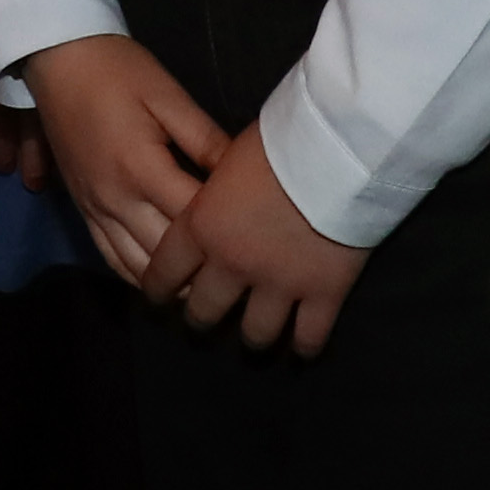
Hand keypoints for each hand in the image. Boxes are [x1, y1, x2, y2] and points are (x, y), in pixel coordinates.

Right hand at [19, 30, 227, 284]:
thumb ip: (206, 140)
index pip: (192, 219)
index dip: (226, 231)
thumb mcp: (169, 95)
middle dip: (204, 268)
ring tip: (207, 283)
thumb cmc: (118, 72)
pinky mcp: (82, 210)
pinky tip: (163, 277)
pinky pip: (110, 257)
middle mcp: (116, 200)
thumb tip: (243, 175)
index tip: (257, 234)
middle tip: (242, 271)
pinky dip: (138, 275)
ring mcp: (95, 209)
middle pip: (166, 254)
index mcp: (141, 169)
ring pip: (137, 267)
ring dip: (172, 282)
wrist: (58, 60)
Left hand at [133, 119, 366, 354]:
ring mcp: (278, 285)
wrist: (334, 152)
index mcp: (202, 227)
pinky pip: (308, 337)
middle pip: (204, 311)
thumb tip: (215, 192)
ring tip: (253, 339)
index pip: (164, 271)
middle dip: (200, 319)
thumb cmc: (278, 139)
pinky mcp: (322, 295)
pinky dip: (304, 347)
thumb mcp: (229, 156)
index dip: (156, 289)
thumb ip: (217, 188)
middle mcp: (232, 265)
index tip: (156, 298)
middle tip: (204, 320)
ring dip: (251, 338)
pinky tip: (301, 350)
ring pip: (255, 333)